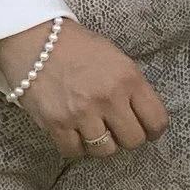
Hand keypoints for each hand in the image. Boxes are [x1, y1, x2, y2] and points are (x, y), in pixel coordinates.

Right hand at [0, 16, 167, 160]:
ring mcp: (82, 113)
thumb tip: (142, 115)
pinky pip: (74, 151)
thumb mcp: (114, 58)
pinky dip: (75, 146)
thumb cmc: (75, 45)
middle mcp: (108, 97)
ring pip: (105, 150)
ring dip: (100, 143)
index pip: (156, 120)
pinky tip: (73, 133)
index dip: (153, 130)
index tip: (147, 130)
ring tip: (93, 129)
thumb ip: (131, 86)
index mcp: (128, 78)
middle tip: (117, 129)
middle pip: (133, 140)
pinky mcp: (56, 123)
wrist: (32, 37)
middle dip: (127, 137)